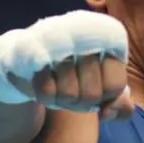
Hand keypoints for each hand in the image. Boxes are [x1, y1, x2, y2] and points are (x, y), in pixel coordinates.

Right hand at [0, 10, 134, 119]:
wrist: (25, 58)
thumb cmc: (72, 74)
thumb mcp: (103, 89)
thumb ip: (119, 105)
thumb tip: (107, 111)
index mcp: (108, 35)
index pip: (115, 86)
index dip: (105, 98)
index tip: (96, 87)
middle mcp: (85, 31)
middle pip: (92, 95)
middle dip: (80, 103)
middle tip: (71, 89)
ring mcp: (57, 37)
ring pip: (69, 95)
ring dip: (61, 100)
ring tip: (58, 85)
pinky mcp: (31, 48)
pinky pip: (46, 91)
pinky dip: (45, 97)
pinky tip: (44, 83)